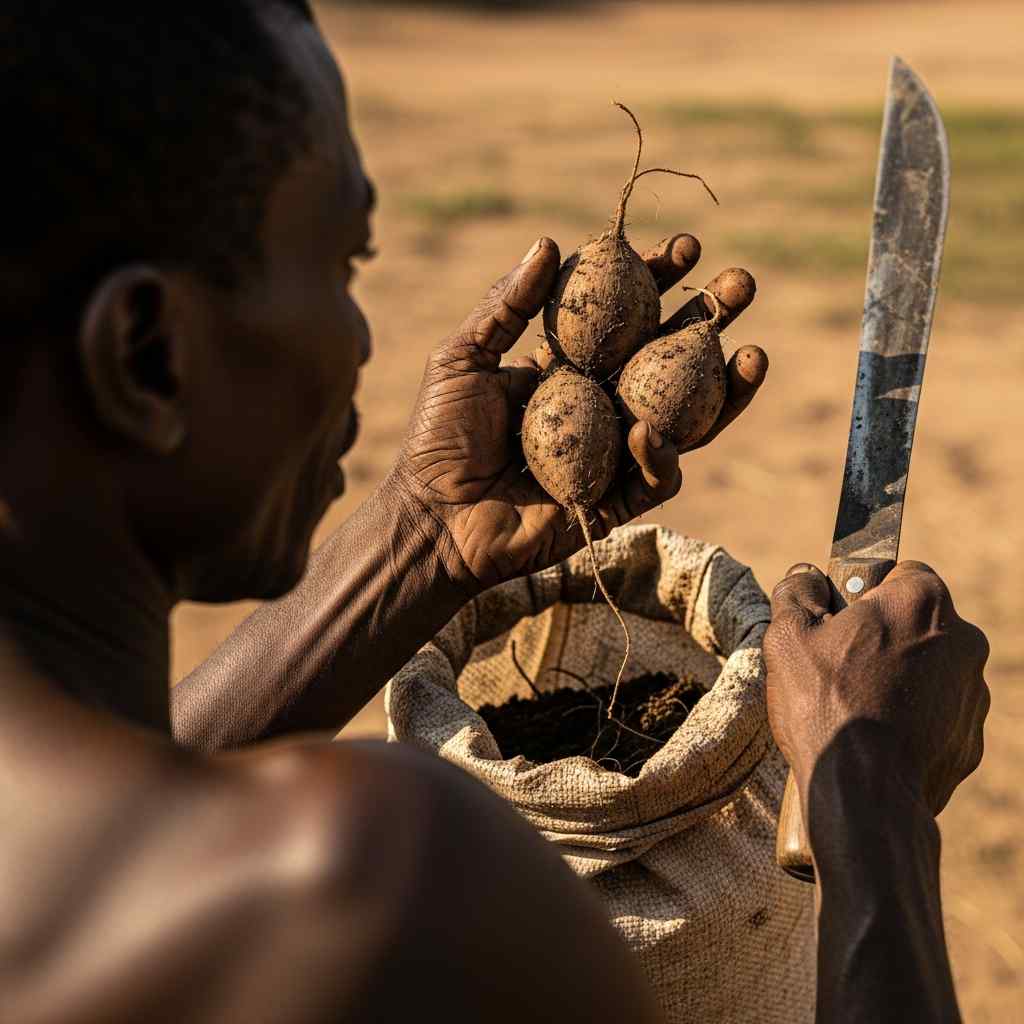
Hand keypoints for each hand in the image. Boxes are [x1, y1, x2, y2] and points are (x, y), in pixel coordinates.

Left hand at [390, 234, 765, 591]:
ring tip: (753, 353)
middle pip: (669, 358)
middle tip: (741, 285)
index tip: (686, 248)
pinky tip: (649, 429)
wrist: (432, 516)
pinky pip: (654, 477)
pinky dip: (658, 455)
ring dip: (724, 389)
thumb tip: (550, 242)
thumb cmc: (439, 437)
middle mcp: (601, 404)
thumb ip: (506, 305)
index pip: (626, 316)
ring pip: (685, 419)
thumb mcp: (463, 359)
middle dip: (710, 321)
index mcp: (570, 365)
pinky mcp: (615, 502)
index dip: (657, 281)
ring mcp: (614, 453)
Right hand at [764, 561, 989, 815]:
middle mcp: (963, 640)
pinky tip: (874, 738)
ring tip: (853, 708)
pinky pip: (936, 716)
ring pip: (929, 671)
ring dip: (898, 680)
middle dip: (883, 638)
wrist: (863, 793)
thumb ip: (797, 592)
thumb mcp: (788, 636)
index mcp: (921, 601)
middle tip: (839, 667)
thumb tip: (806, 578)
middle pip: (917, 623)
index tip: (840, 620)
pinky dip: (910, 722)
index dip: (866, 593)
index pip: (901, 572)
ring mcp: (973, 693)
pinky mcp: (970, 739)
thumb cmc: (825, 705)